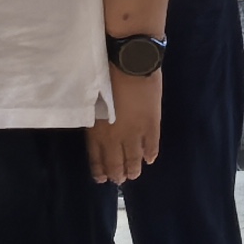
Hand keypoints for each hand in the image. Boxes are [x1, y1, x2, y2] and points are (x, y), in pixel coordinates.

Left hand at [89, 67, 162, 185]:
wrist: (130, 63)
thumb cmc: (105, 74)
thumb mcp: (92, 100)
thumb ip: (95, 119)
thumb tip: (98, 129)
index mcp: (97, 130)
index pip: (97, 158)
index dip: (100, 170)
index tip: (102, 178)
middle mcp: (115, 137)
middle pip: (116, 162)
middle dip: (117, 174)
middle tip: (120, 180)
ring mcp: (135, 132)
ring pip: (134, 158)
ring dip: (134, 168)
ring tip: (134, 174)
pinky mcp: (152, 125)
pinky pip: (151, 145)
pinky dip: (150, 154)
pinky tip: (149, 159)